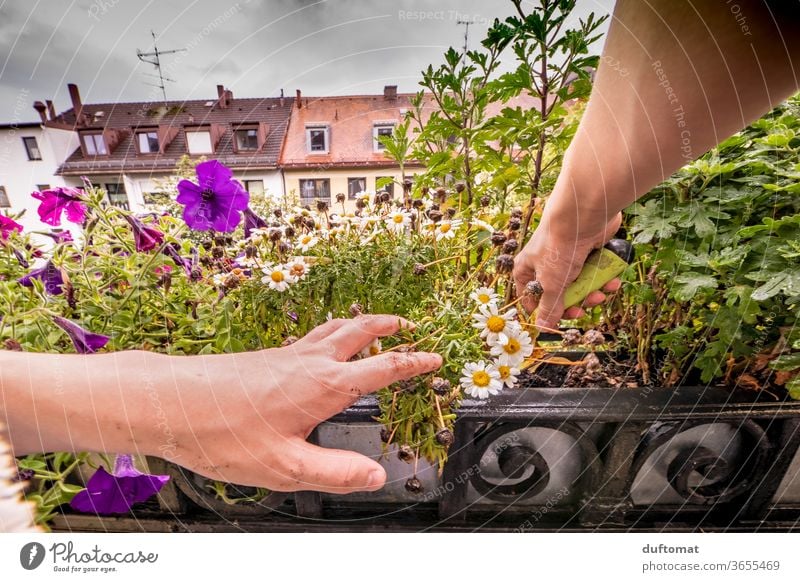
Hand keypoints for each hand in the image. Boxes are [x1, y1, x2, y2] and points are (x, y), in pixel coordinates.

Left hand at [154, 315, 440, 493]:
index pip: (382, 369)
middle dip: (388, 326)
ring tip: (374, 323)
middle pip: (360, 332)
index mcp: (324, 386)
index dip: (413, 363)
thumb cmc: (222, 433)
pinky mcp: (266, 357)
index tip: (434, 358)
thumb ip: (335, 473)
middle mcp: (309, 362)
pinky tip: (321, 345)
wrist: (171, 401)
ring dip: (361, 323)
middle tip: (408, 324)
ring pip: (334, 328)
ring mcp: (286, 355)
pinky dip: (331, 331)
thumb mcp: (285, 467)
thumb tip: (376, 476)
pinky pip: (310, 335)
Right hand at [514, 212, 621, 329]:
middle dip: (576, 302)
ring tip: (602, 293)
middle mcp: (545, 264)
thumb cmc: (559, 248)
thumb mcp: (552, 285)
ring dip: (593, 292)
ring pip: (580, 284)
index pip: (532, 298)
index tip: (559, 319)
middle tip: (585, 307)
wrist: (583, 216)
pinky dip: (604, 279)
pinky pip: (594, 272)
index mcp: (528, 270)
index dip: (545, 311)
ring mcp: (567, 257)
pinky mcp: (586, 251)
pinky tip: (612, 281)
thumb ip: (549, 308)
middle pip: (560, 294)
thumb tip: (542, 328)